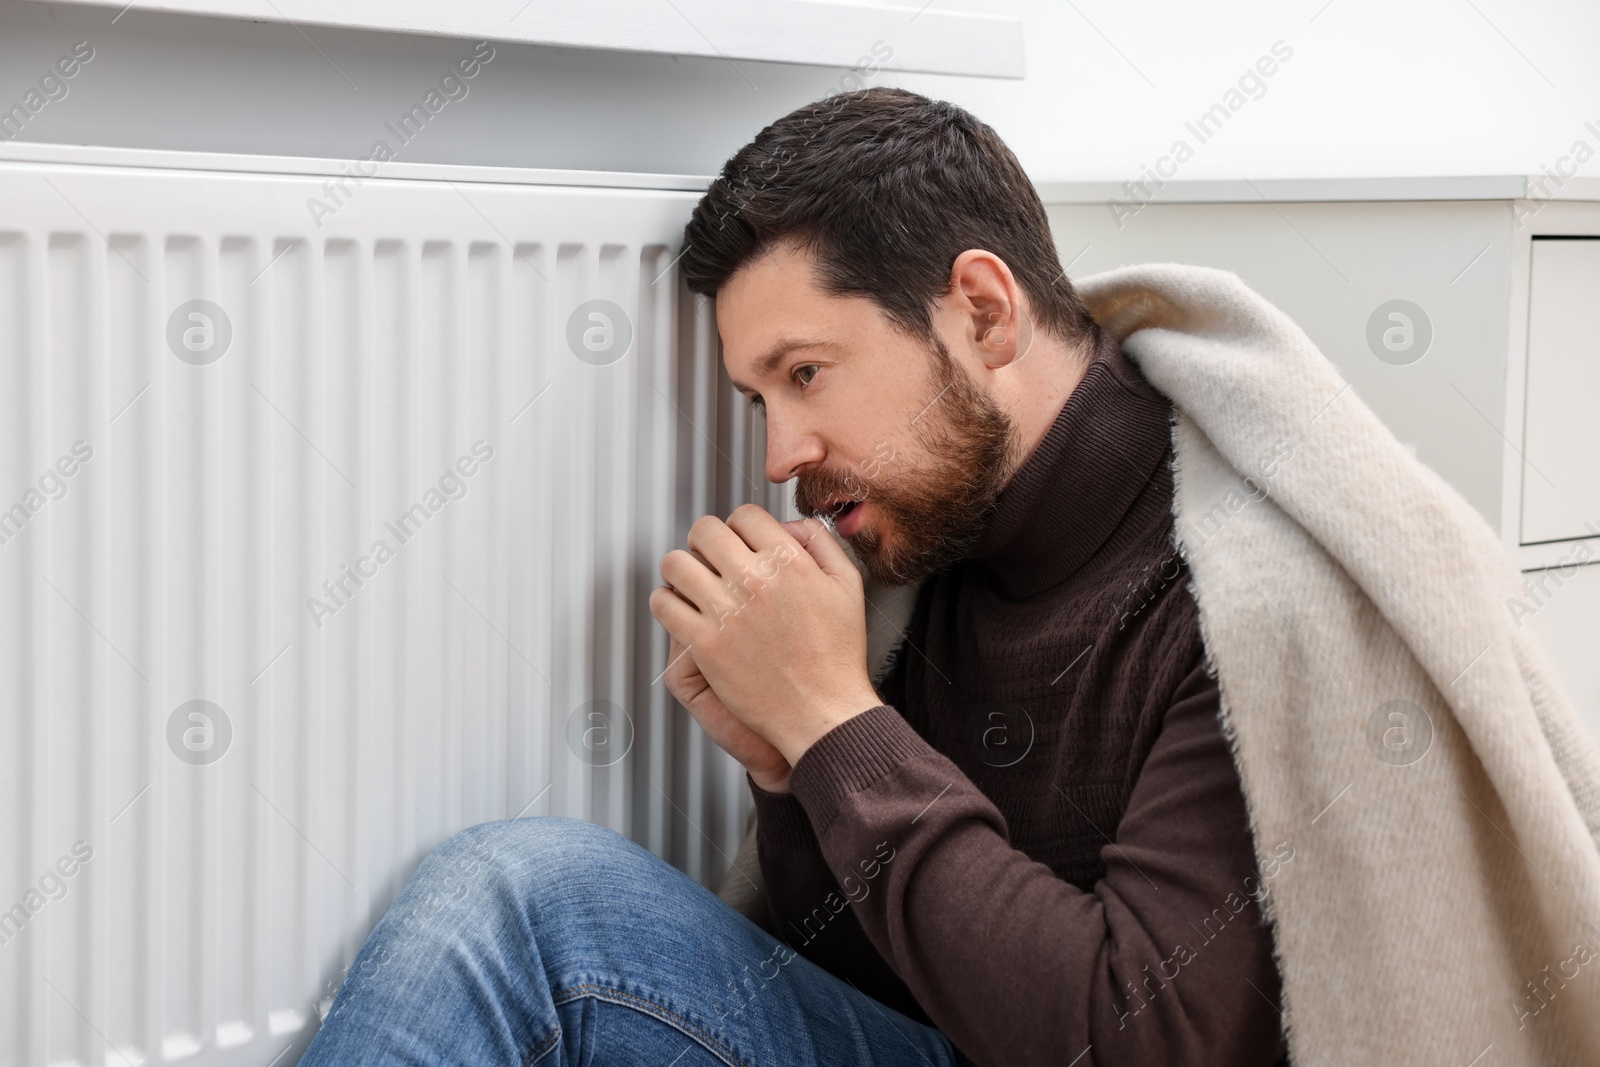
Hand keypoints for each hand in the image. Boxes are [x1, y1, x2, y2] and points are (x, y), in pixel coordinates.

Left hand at [649, 505, 882, 768]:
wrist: (824, 714)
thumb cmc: (837, 657)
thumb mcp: (848, 586)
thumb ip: (820, 544)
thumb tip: (788, 525)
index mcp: (789, 562)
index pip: (744, 514)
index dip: (739, 526)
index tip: (738, 541)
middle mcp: (754, 581)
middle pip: (704, 531)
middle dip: (706, 541)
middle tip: (711, 558)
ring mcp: (726, 612)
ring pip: (676, 564)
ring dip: (681, 569)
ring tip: (691, 583)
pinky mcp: (705, 644)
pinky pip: (664, 605)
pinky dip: (666, 603)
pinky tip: (681, 611)